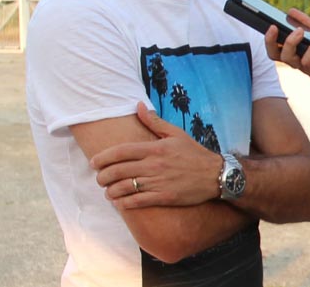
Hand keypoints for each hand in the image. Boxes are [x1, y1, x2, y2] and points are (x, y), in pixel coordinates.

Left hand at [90, 102, 222, 208]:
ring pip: (125, 188)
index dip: (103, 158)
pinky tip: (119, 203)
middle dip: (102, 176)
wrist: (215, 174)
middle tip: (99, 179)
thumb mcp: (176, 133)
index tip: (94, 162)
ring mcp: (158, 182)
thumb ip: (154, 121)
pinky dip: (124, 204)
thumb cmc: (194, 153)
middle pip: (118, 171)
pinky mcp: (164, 197)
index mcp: (155, 148)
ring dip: (111, 191)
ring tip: (107, 191)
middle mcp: (154, 165)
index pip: (121, 152)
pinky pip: (137, 202)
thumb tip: (138, 105)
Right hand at [265, 9, 309, 97]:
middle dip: (270, 41)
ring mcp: (306, 67)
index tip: (268, 21)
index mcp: (298, 49)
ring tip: (300, 30)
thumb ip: (308, 23)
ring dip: (290, 42)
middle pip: (274, 53)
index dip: (268, 36)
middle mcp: (298, 59)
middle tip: (274, 27)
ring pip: (287, 58)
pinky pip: (307, 62)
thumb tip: (290, 11)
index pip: (276, 45)